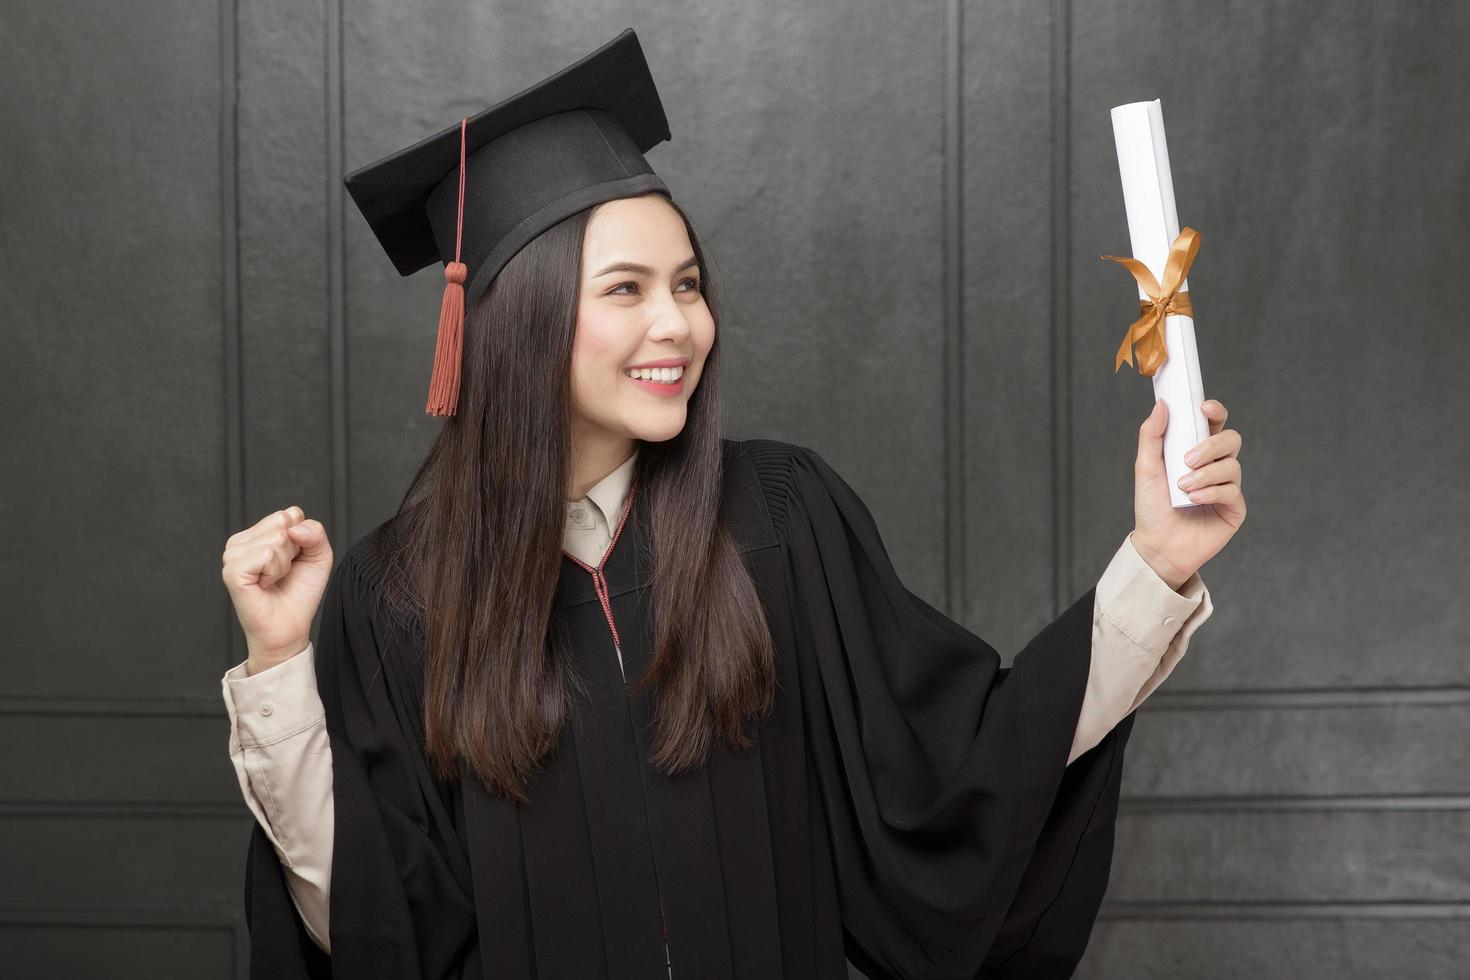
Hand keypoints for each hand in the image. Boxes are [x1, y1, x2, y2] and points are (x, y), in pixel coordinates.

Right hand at [220, 506, 332, 673]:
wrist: (289, 627)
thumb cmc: (299, 593)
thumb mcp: (319, 556)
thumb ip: (315, 532)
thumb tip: (293, 527)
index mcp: (257, 534)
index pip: (290, 514)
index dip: (303, 539)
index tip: (294, 561)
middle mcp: (241, 541)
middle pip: (283, 522)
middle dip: (294, 550)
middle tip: (284, 572)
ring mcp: (233, 555)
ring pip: (276, 538)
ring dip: (284, 563)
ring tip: (273, 580)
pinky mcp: (232, 570)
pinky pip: (267, 554)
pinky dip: (275, 571)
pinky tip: (265, 584)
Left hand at [1130, 398, 1245, 589]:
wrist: (1156, 545)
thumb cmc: (1151, 506)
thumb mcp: (1146, 467)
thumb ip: (1152, 435)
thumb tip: (1162, 404)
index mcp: (1196, 451)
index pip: (1214, 423)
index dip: (1215, 411)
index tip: (1204, 408)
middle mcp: (1215, 466)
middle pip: (1230, 439)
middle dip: (1211, 445)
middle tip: (1187, 460)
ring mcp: (1227, 487)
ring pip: (1232, 466)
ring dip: (1206, 474)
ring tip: (1183, 487)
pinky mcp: (1234, 508)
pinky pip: (1232, 492)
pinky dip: (1211, 492)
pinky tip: (1193, 500)